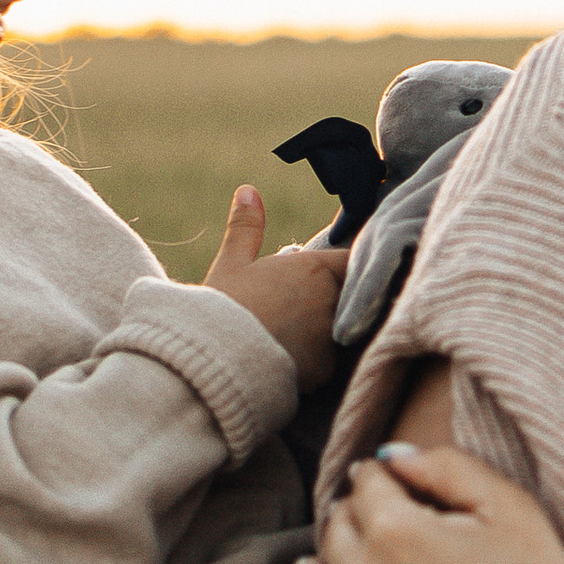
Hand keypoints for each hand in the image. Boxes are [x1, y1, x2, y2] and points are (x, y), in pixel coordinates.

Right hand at [203, 185, 348, 389]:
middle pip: (344, 296)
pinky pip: (325, 363)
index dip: (340, 267)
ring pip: (335, 331)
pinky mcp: (325, 372)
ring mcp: (331, 339)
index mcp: (315, 269)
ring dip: (320, 331)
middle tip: (291, 307)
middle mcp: (331, 302)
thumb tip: (248, 191)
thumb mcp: (230, 264)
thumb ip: (245, 227)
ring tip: (284, 335)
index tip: (324, 273)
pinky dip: (311, 361)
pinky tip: (283, 360)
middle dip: (327, 300)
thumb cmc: (221, 307)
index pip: (349, 261)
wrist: (213, 362)